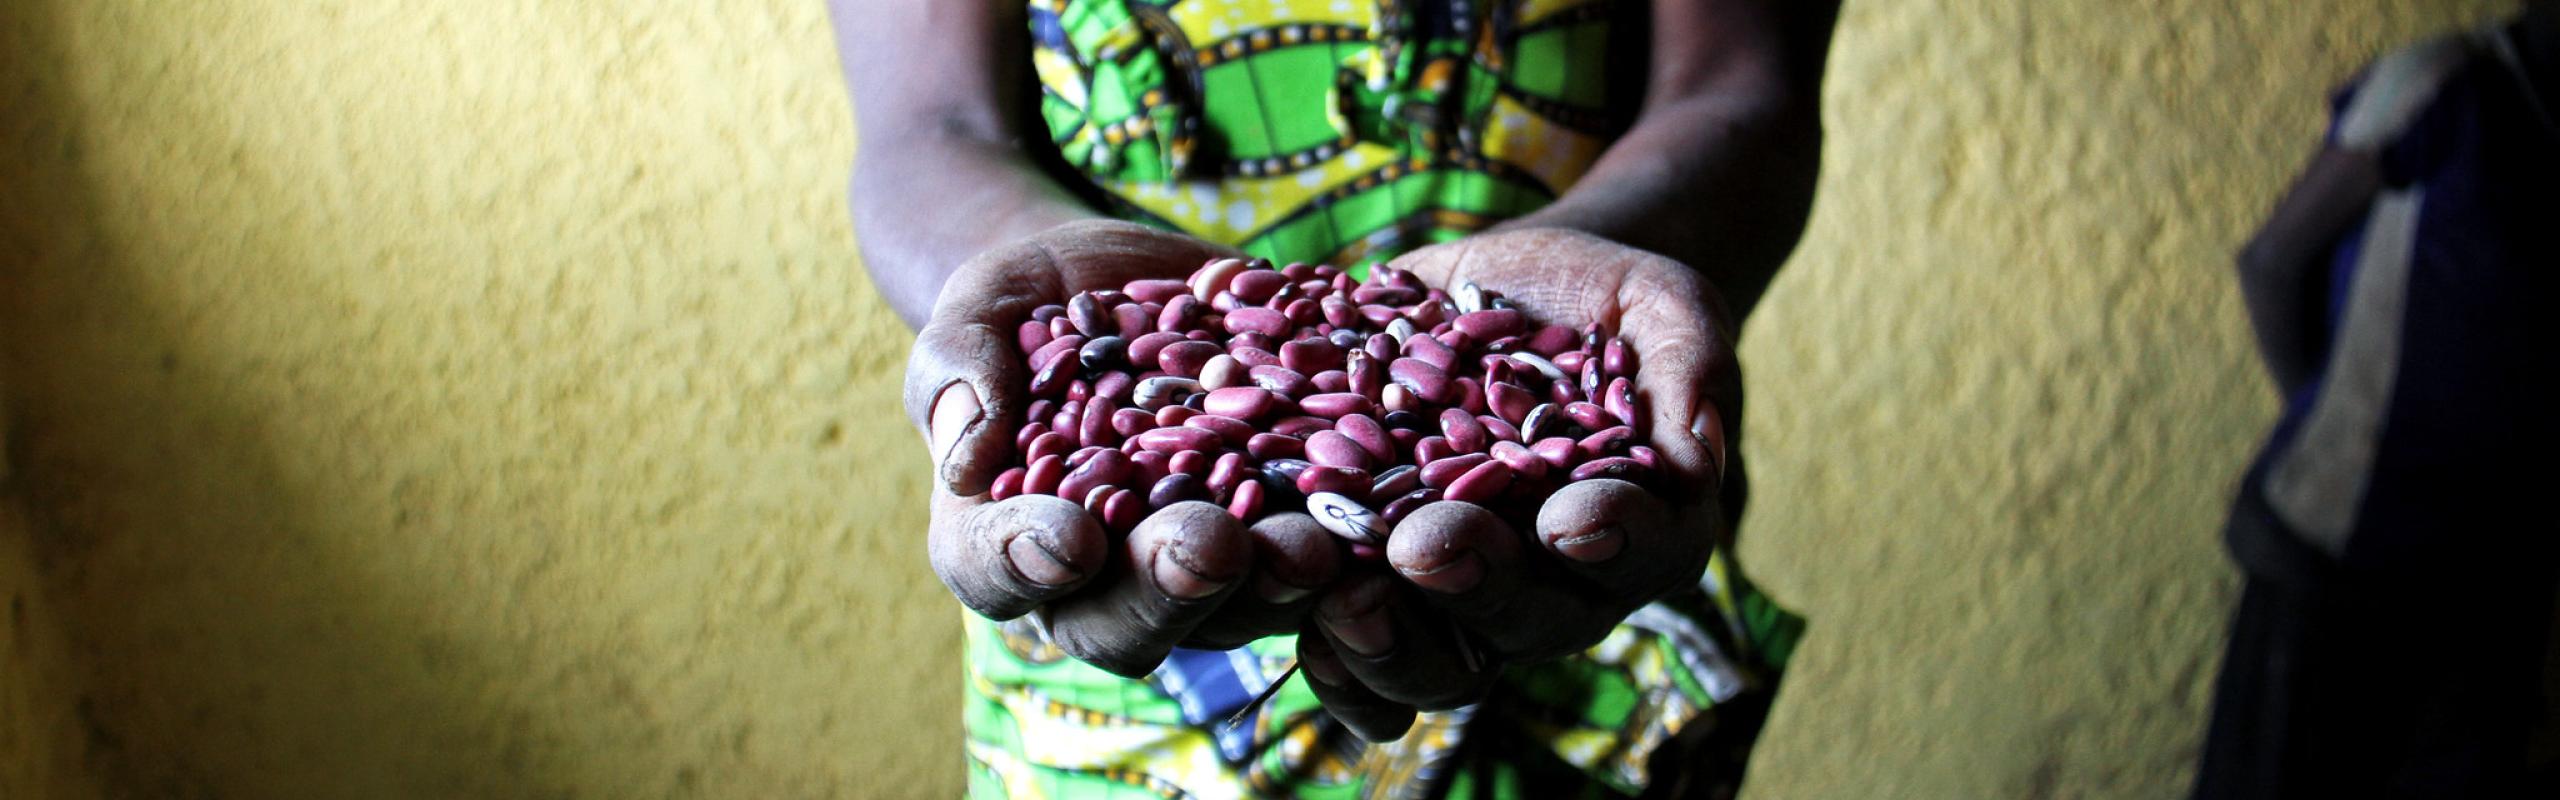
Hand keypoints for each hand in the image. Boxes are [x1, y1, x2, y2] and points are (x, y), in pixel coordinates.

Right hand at [906, 220, 1342, 675]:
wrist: (1121, 285)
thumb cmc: (1026, 305)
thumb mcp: (983, 308)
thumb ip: (959, 365)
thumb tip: (963, 452)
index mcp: (1001, 535)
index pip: (994, 567)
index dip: (1026, 562)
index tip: (1068, 539)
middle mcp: (1098, 581)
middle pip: (1125, 617)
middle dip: (1172, 583)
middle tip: (1212, 546)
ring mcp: (1196, 571)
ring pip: (1233, 609)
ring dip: (1275, 583)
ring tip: (1313, 541)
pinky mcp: (1278, 538)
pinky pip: (1316, 563)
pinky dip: (1351, 546)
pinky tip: (1386, 514)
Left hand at [1294, 228, 1742, 740]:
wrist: (1509, 293)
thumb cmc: (1607, 302)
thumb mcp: (1662, 307)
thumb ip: (1688, 367)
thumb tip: (1695, 451)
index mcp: (1642, 528)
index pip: (1647, 552)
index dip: (1615, 541)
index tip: (1573, 518)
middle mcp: (1554, 582)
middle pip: (1527, 617)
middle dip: (1478, 584)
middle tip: (1428, 548)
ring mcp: (1463, 587)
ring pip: (1437, 653)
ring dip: (1388, 635)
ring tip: (1343, 597)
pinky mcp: (1378, 564)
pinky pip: (1354, 631)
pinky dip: (1321, 632)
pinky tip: (1286, 605)